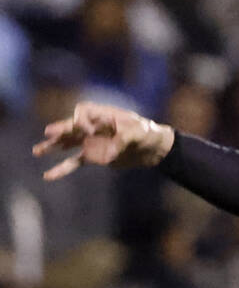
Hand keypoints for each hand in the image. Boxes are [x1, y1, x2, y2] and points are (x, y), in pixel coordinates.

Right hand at [32, 102, 174, 180]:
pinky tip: (48, 176)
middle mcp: (94, 127)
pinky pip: (74, 162)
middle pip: (72, 126)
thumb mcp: (140, 133)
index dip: (81, 120)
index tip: (87, 130)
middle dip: (60, 130)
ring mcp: (92, 141)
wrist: (154, 148)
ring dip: (53, 146)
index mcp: (104, 115)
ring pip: (68, 143)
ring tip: (36, 151)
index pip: (84, 111)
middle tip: (48, 133)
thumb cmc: (148, 133)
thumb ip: (124, 140)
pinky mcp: (94, 156)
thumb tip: (108, 155)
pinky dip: (62, 168)